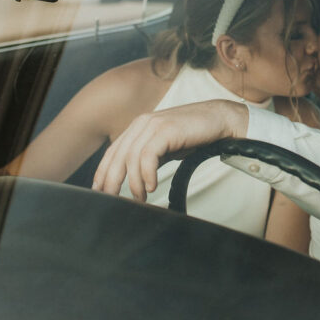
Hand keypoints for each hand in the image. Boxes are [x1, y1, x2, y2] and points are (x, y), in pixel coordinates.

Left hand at [92, 99, 247, 200]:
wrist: (219, 119)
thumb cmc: (193, 134)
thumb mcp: (165, 147)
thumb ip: (148, 157)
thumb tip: (135, 179)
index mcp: (139, 126)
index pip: (113, 151)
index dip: (102, 172)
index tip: (99, 191)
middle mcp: (142, 123)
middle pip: (118, 155)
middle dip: (111, 180)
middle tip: (112, 200)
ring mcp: (154, 124)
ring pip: (131, 157)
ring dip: (133, 182)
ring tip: (139, 198)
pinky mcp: (166, 129)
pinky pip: (148, 155)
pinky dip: (146, 173)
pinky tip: (151, 186)